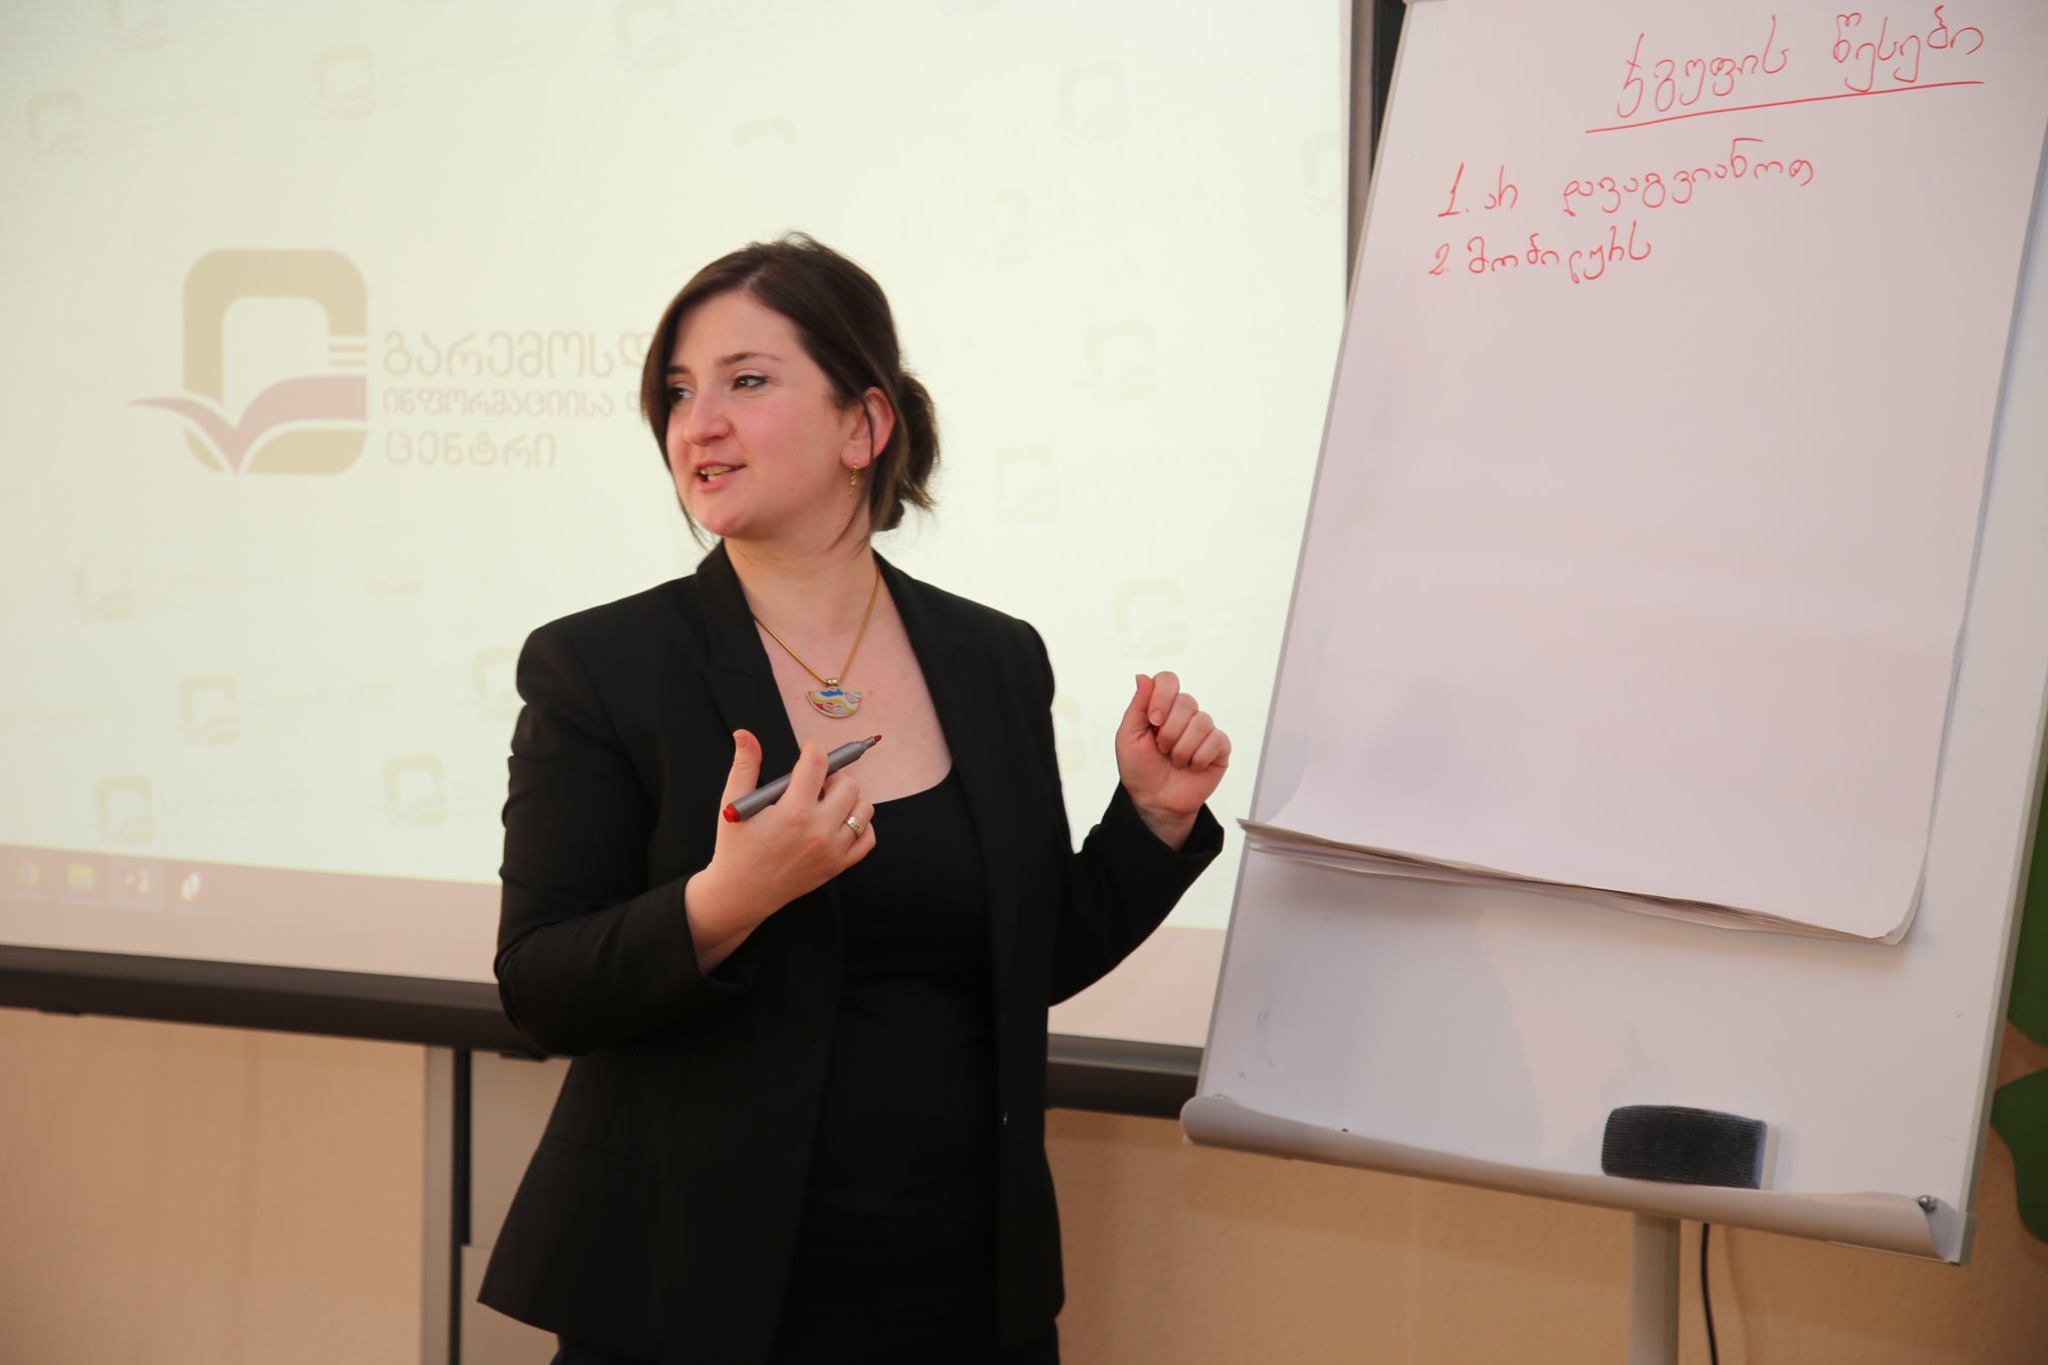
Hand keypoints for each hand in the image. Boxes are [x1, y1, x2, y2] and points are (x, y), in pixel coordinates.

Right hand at [690, 732, 874, 944]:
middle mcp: (818, 831)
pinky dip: (859, 825)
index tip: (809, 749)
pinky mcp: (838, 865)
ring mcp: (832, 850)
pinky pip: (867, 838)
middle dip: (833, 775)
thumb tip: (744, 734)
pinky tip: (838, 821)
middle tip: (815, 781)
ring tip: (825, 801)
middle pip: (848, 784)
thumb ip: (745, 765)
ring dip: (848, 798)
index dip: (814, 749)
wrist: (740, 894)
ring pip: (863, 809)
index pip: (817, 764)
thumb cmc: (735, 848)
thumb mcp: (734, 803)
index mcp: (793, 812)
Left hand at [1115, 672, 1229, 846]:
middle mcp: (1185, 714)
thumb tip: (1143, 676)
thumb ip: (1138, 706)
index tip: (1153, 721)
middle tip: (1161, 749)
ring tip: (1175, 761)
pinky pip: (1216, 740)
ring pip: (1202, 722)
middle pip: (1187, 701)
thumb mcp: (1128, 737)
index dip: (1162, 697)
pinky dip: (1199, 758)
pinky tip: (1192, 767)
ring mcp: (1204, 730)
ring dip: (1182, 748)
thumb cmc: (1139, 769)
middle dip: (1170, 731)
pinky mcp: (1219, 748)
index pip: (1168, 680)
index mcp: (1162, 707)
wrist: (1155, 801)